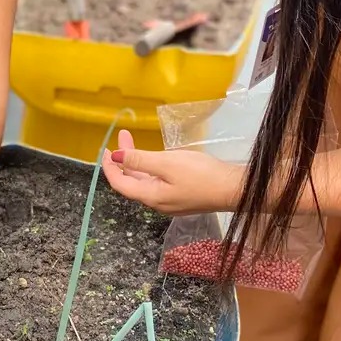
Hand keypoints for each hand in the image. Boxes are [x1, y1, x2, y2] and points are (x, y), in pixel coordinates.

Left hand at [100, 130, 244, 215]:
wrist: (234, 190)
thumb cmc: (200, 175)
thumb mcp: (167, 163)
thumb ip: (139, 160)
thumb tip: (115, 158)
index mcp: (150, 196)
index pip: (120, 184)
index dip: (110, 167)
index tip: (106, 149)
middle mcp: (157, 203)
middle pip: (132, 183)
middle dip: (124, 160)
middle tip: (124, 136)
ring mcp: (170, 202)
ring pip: (145, 182)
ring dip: (137, 163)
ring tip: (135, 143)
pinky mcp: (182, 198)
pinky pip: (158, 184)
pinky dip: (150, 169)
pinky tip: (155, 159)